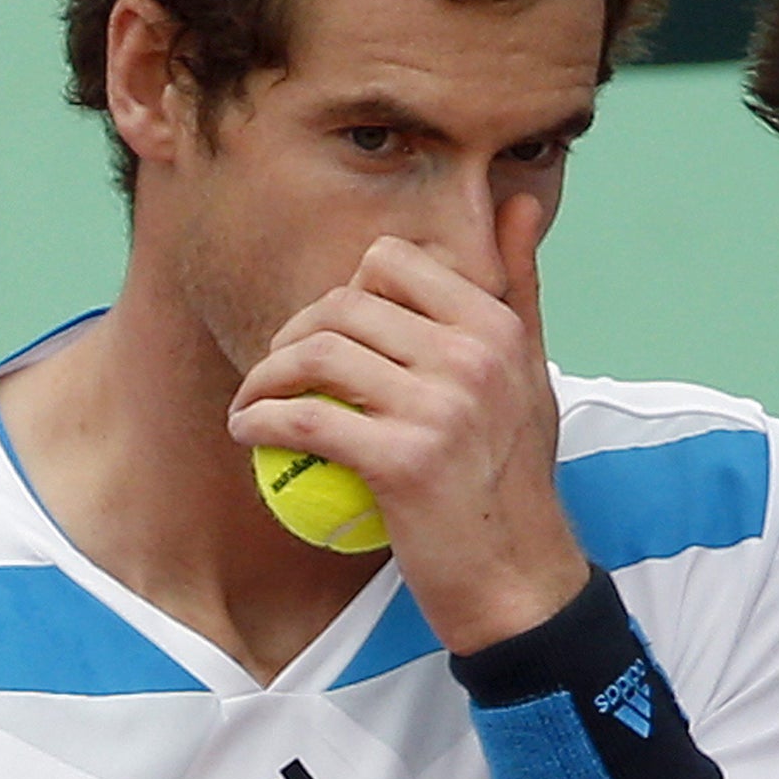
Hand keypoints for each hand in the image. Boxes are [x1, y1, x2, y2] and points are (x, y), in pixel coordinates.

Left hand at [226, 195, 588, 653]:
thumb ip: (518, 286)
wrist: (518, 579)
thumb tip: (513, 199)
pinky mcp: (402, 459)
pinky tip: (247, 432)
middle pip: (343, 304)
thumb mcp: (531, 373)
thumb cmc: (515, 479)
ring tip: (254, 401)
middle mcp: (474, 355)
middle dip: (292, 331)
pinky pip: (302, 418)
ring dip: (263, 375)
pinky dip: (258, 420)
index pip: (391, 261)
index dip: (345, 290)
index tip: (331, 333)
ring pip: (315, 354)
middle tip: (278, 371)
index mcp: (497, 327)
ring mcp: (440, 407)